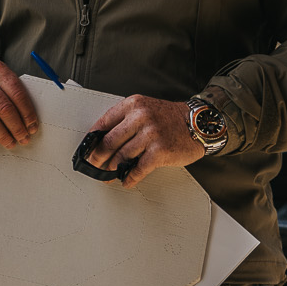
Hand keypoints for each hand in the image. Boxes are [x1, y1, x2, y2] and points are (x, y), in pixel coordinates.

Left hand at [82, 95, 203, 187]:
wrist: (199, 123)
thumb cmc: (170, 118)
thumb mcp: (145, 109)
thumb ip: (125, 121)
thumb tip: (102, 140)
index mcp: (133, 105)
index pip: (104, 122)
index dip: (92, 139)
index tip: (87, 149)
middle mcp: (141, 117)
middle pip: (109, 141)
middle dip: (98, 156)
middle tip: (94, 164)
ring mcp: (151, 134)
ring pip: (122, 156)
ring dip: (113, 168)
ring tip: (109, 174)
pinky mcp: (160, 151)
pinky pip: (138, 168)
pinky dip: (130, 177)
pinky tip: (127, 180)